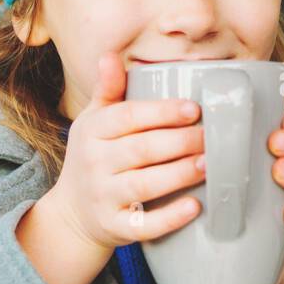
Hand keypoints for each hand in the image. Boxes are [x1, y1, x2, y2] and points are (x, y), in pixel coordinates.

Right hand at [45, 51, 206, 251]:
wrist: (72, 214)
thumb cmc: (93, 157)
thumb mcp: (93, 121)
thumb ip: (108, 90)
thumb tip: (110, 55)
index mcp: (92, 131)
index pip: (127, 116)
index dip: (162, 112)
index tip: (194, 108)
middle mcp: (94, 163)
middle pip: (141, 149)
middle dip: (179, 141)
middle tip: (211, 136)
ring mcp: (103, 197)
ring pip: (144, 185)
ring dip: (179, 174)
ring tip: (209, 164)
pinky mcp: (114, 228)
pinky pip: (144, 225)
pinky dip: (170, 218)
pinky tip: (195, 206)